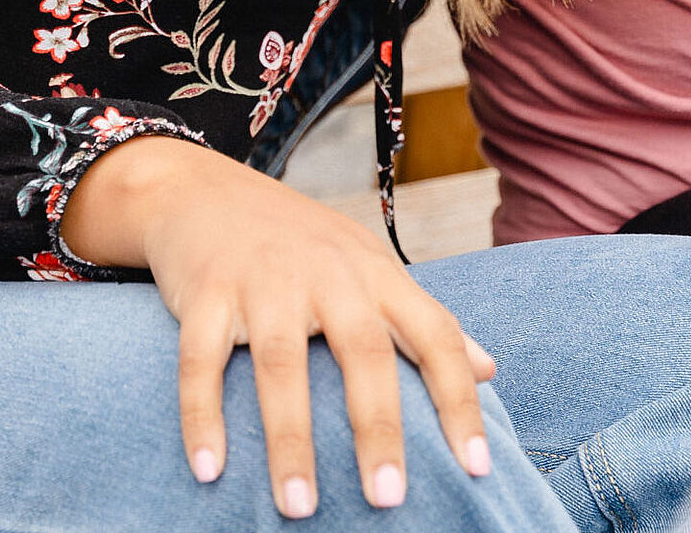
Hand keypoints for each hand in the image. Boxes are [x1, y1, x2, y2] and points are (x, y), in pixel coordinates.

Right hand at [61, 135, 496, 518]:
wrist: (203, 189)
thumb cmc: (298, 241)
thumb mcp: (366, 264)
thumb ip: (422, 316)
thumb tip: (488, 368)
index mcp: (375, 271)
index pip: (434, 332)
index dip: (458, 399)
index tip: (477, 468)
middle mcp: (326, 272)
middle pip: (362, 349)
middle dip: (377, 427)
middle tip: (389, 500)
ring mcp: (263, 279)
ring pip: (282, 362)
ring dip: (289, 438)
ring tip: (299, 508)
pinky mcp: (206, 289)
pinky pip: (202, 358)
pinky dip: (202, 415)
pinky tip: (208, 470)